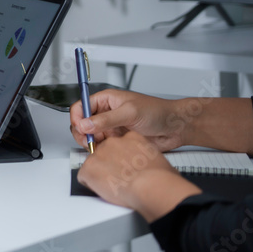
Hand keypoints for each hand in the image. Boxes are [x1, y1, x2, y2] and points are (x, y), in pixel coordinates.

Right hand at [70, 89, 185, 151]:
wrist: (176, 127)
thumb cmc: (158, 112)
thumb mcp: (130, 112)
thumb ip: (106, 119)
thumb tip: (85, 124)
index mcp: (106, 100)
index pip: (81, 106)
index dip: (77, 117)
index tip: (80, 128)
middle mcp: (106, 113)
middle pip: (82, 122)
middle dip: (81, 132)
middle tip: (87, 141)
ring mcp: (111, 127)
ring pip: (91, 135)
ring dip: (91, 142)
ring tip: (97, 147)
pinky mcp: (117, 139)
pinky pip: (102, 145)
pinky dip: (100, 150)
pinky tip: (106, 151)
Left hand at [76, 131, 199, 221]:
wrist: (151, 186)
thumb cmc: (160, 178)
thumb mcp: (158, 159)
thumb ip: (146, 157)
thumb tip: (146, 166)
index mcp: (131, 138)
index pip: (119, 144)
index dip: (121, 158)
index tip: (125, 166)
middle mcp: (112, 142)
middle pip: (104, 153)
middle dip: (109, 166)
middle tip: (119, 178)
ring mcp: (98, 154)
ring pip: (94, 165)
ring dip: (101, 175)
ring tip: (115, 186)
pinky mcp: (89, 168)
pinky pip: (84, 176)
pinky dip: (92, 184)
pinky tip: (105, 189)